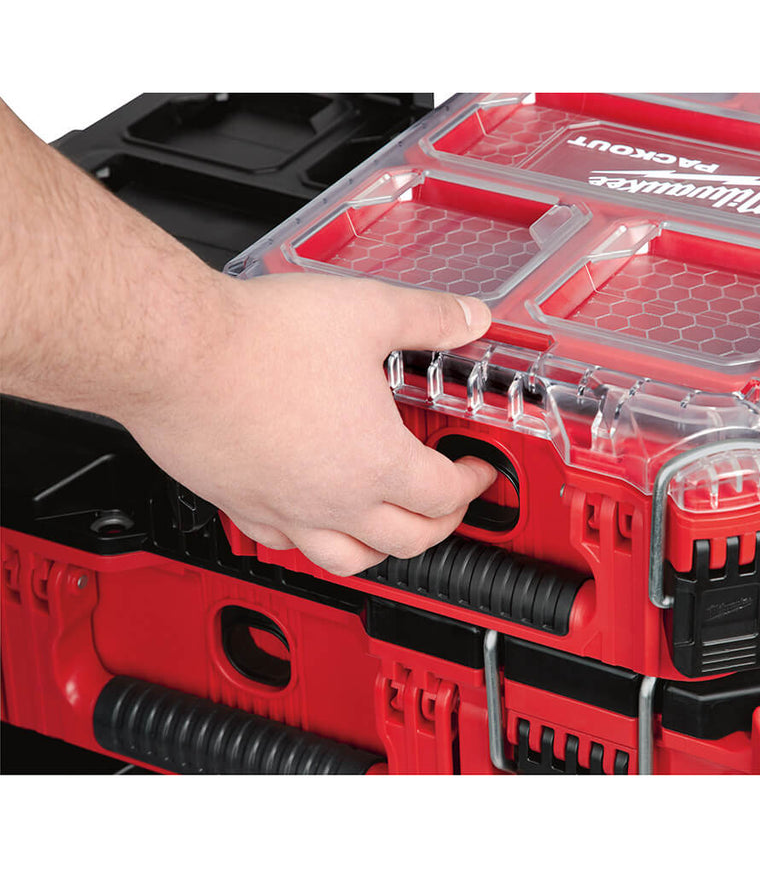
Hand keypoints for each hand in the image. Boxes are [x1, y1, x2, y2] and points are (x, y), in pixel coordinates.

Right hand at [126, 273, 496, 576]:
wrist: (171, 352)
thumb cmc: (258, 340)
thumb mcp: (366, 312)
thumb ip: (427, 317)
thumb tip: (469, 317)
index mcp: (375, 463)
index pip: (445, 495)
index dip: (473, 483)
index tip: (477, 471)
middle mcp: (333, 500)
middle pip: (408, 541)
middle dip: (442, 524)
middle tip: (449, 503)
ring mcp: (283, 510)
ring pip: (348, 559)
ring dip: (382, 550)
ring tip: (391, 529)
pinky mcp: (239, 504)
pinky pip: (286, 545)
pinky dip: (312, 540)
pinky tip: (311, 516)